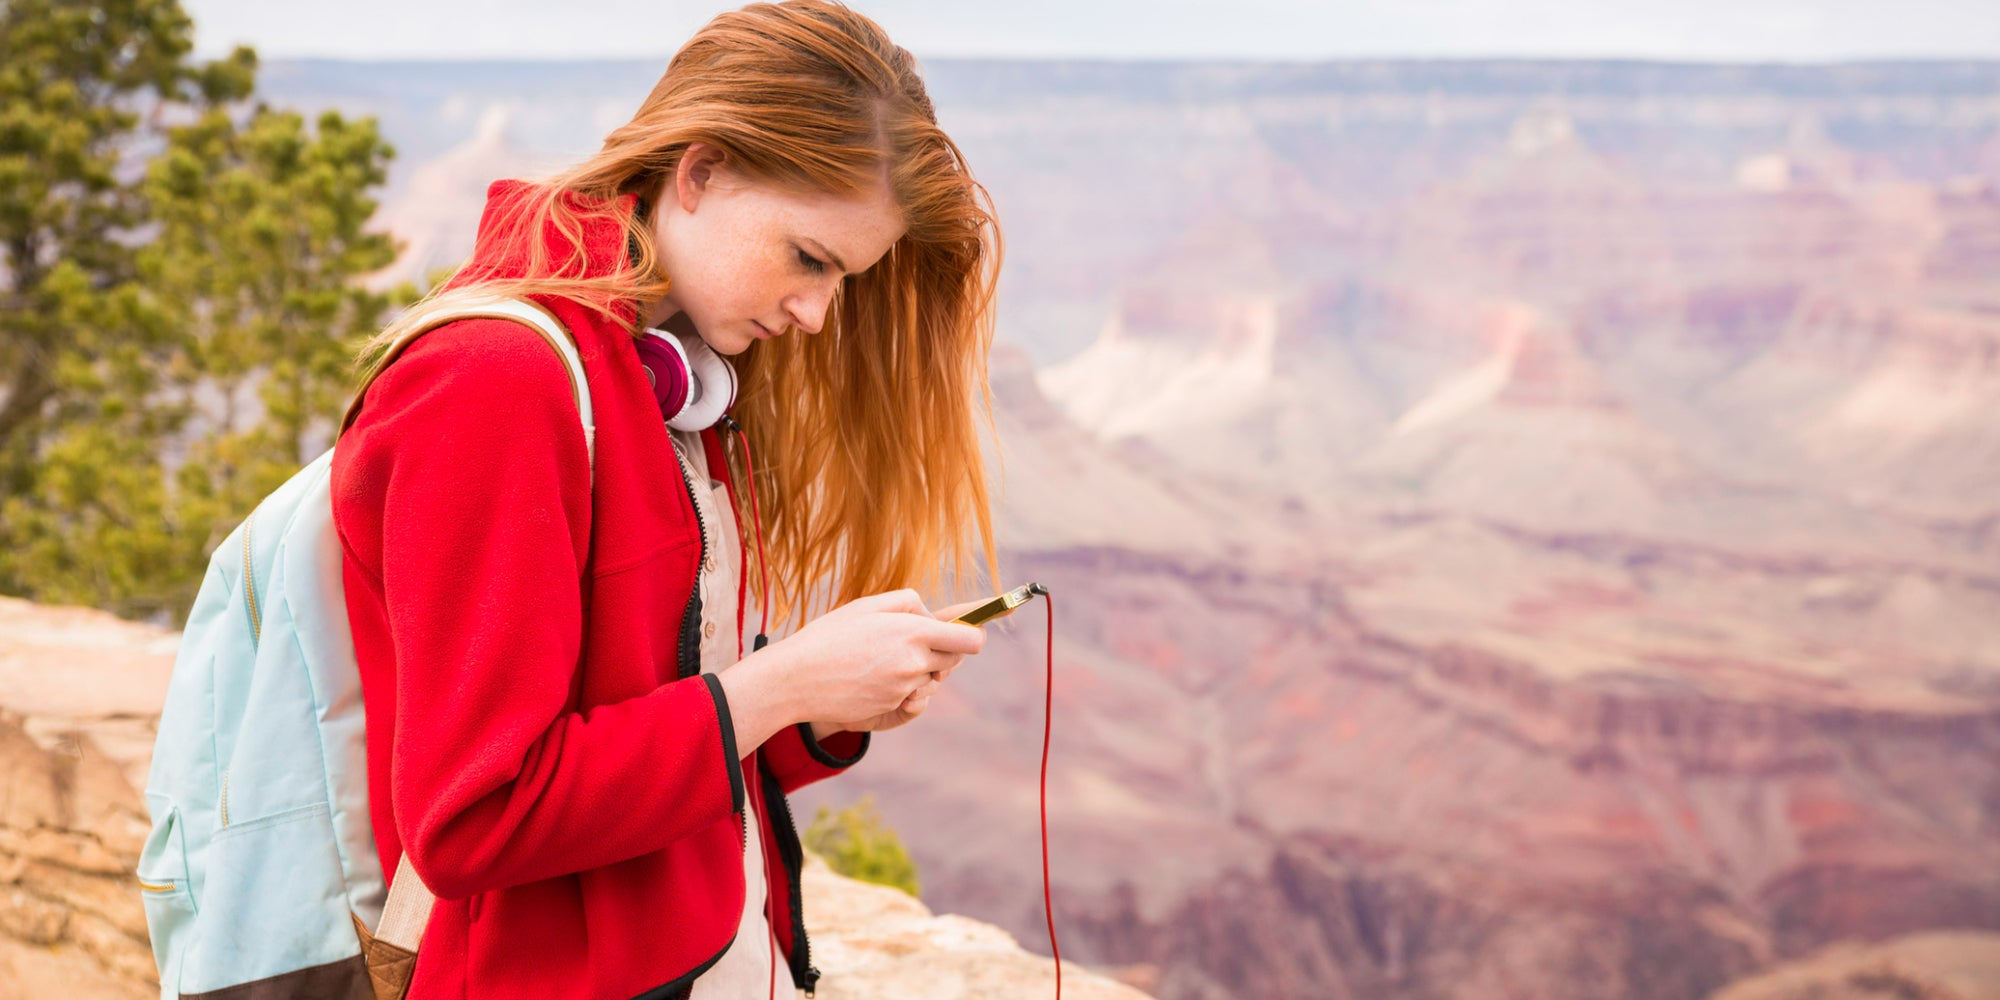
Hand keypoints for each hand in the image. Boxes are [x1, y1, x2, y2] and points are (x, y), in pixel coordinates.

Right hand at [808, 596, 992, 735]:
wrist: (796, 679)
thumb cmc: (829, 636)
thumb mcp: (867, 605)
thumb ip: (907, 603)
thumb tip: (931, 614)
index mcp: (913, 632)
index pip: (969, 640)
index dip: (973, 635)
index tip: (970, 632)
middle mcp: (914, 663)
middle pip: (954, 662)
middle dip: (945, 652)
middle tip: (920, 642)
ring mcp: (903, 688)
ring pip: (931, 680)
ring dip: (919, 671)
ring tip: (885, 659)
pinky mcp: (891, 707)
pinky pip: (909, 696)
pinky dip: (899, 687)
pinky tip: (872, 677)